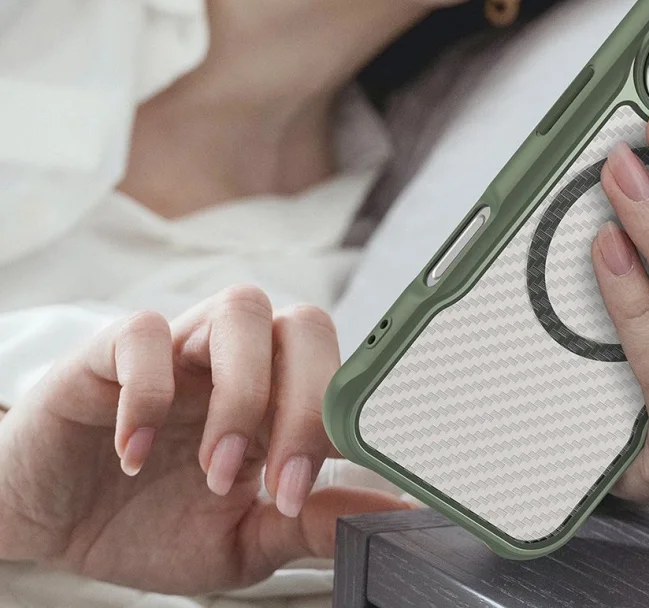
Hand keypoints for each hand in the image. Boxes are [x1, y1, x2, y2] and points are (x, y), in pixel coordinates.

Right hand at [0, 285, 409, 593]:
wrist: (54, 522)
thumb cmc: (152, 523)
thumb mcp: (241, 540)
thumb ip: (310, 521)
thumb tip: (395, 515)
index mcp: (281, 395)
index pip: (341, 369)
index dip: (345, 422)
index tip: (324, 488)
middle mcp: (241, 357)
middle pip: (304, 324)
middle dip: (306, 402)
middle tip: (278, 484)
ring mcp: (183, 345)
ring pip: (241, 308)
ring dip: (241, 392)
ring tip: (215, 472)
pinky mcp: (114, 349)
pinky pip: (146, 333)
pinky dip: (150, 393)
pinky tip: (136, 456)